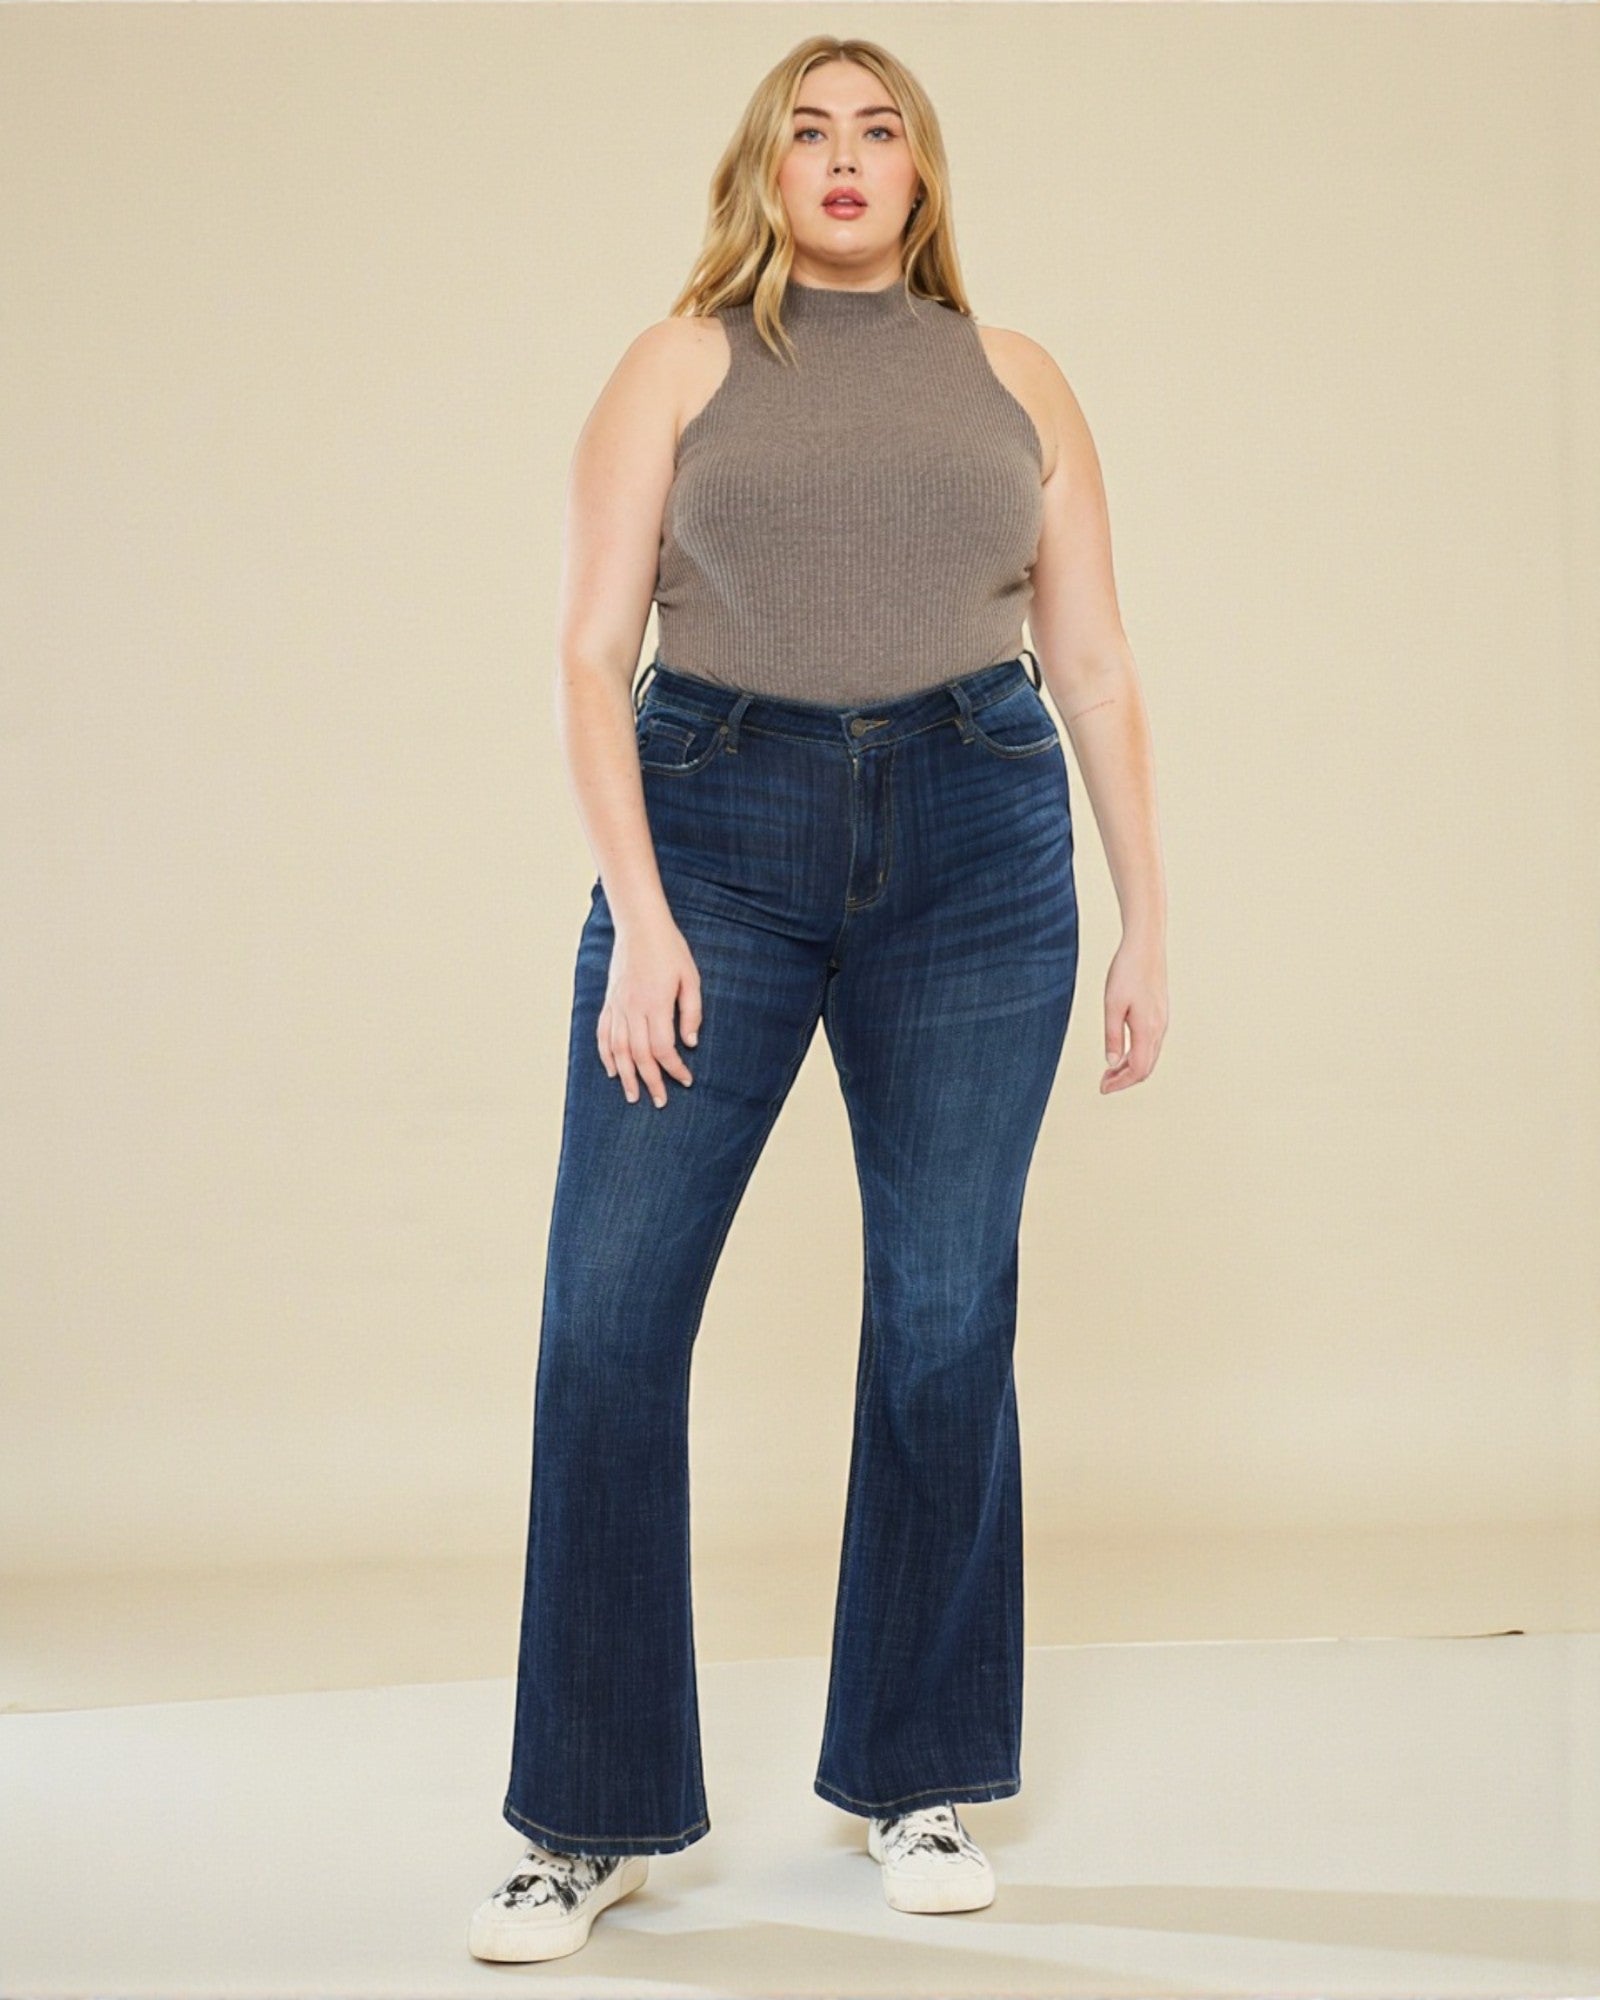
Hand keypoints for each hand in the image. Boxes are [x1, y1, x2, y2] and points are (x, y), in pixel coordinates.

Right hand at [598, 909, 700, 1107]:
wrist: (640, 927)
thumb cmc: (670, 950)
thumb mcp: (690, 978)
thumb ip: (691, 1012)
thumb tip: (690, 1043)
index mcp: (655, 1004)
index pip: (663, 1048)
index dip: (674, 1068)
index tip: (686, 1080)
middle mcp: (632, 1008)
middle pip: (639, 1056)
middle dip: (650, 1081)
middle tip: (659, 1101)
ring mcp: (617, 1006)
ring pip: (618, 1050)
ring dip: (625, 1076)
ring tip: (632, 1096)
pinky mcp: (609, 1001)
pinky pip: (603, 1034)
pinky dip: (606, 1055)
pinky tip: (612, 1071)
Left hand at [1101, 930, 1167, 1092]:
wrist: (1145, 946)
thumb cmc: (1127, 972)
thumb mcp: (1112, 1005)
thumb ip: (1112, 1036)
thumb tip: (1111, 1063)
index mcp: (1147, 1029)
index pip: (1137, 1069)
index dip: (1120, 1083)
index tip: (1103, 1088)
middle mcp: (1159, 1029)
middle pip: (1146, 1067)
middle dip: (1125, 1079)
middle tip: (1103, 1082)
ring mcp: (1162, 1021)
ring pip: (1149, 1056)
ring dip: (1130, 1067)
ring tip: (1109, 1069)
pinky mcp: (1160, 1014)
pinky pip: (1151, 1044)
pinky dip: (1136, 1054)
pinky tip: (1122, 1050)